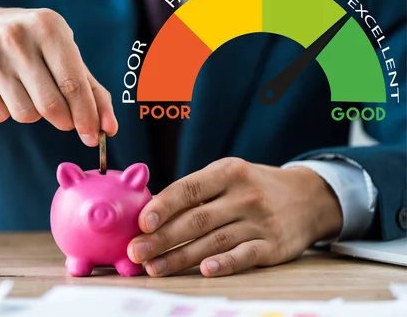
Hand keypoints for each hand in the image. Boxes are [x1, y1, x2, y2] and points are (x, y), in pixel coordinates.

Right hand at [0, 8, 116, 145]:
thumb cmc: (34, 48)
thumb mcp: (65, 56)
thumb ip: (92, 92)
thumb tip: (109, 129)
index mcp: (48, 26)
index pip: (73, 83)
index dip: (86, 115)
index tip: (94, 136)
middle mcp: (17, 36)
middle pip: (51, 105)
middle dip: (64, 120)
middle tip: (64, 119)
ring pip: (25, 115)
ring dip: (33, 114)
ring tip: (28, 92)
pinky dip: (6, 112)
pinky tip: (3, 90)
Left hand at [127, 158, 342, 276]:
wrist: (308, 197)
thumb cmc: (252, 187)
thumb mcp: (227, 175)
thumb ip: (195, 191)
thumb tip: (149, 213)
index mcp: (227, 172)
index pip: (190, 188)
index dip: (164, 206)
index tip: (141, 223)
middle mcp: (244, 195)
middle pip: (197, 219)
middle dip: (163, 237)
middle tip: (136, 252)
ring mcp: (260, 221)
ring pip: (214, 241)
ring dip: (181, 257)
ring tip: (154, 268)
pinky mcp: (273, 246)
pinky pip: (245, 255)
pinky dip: (225, 263)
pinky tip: (204, 271)